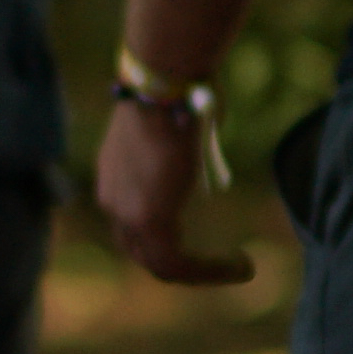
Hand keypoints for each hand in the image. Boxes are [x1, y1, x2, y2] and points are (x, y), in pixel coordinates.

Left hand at [92, 87, 253, 288]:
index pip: (133, 220)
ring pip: (160, 263)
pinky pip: (178, 262)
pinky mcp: (147, 219)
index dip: (166, 234)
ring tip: (240, 269)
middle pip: (141, 248)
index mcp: (116, 174)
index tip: (200, 235)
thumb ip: (191, 142)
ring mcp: (124, 212)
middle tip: (220, 266)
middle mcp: (111, 197)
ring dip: (202, 272)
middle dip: (182, 263)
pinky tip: (241, 266)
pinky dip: (211, 270)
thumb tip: (206, 136)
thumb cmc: (181, 87)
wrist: (165, 80)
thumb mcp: (183, 121)